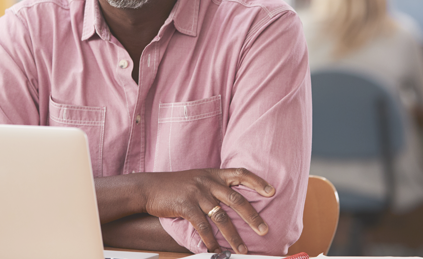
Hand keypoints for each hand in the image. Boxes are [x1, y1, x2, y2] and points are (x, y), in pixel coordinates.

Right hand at [138, 168, 274, 253]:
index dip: (257, 182)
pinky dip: (211, 240)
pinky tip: (216, 249)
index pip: (240, 173)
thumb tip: (234, 201)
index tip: (272, 191)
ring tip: (242, 250)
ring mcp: (197, 193)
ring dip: (233, 236)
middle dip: (252, 216)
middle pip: (236, 199)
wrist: (150, 187)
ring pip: (221, 217)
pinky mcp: (186, 206)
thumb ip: (215, 186)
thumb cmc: (176, 186)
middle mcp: (208, 182)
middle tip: (264, 230)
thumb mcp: (197, 179)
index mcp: (213, 174)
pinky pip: (203, 226)